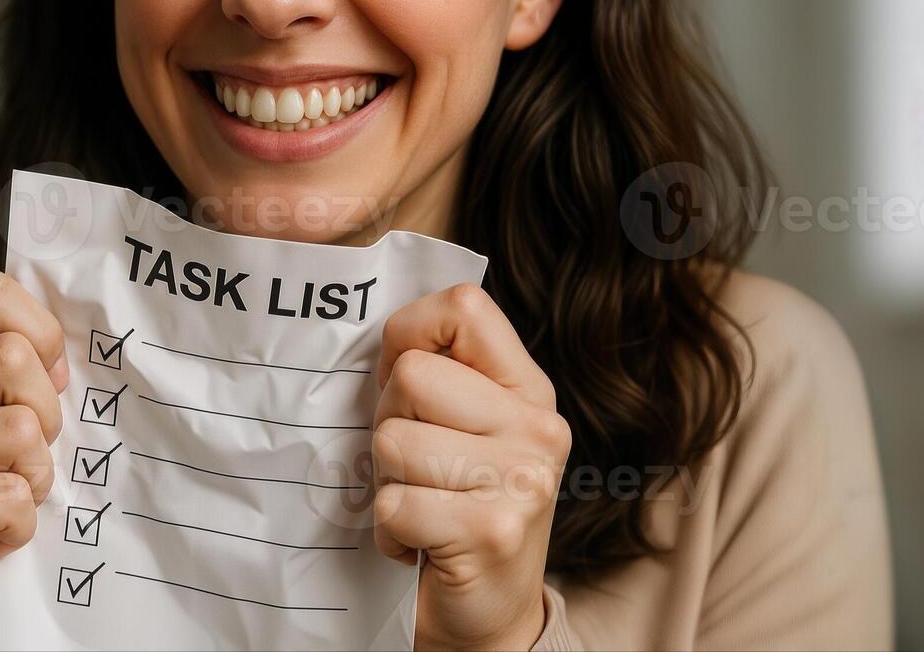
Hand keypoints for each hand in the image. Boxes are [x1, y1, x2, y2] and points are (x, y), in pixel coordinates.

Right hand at [0, 270, 67, 650]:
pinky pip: (9, 495)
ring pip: (20, 430)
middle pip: (14, 359)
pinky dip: (20, 522)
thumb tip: (66, 357)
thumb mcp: (24, 414)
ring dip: (35, 475)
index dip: (39, 334)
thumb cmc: (4, 486)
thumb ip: (36, 370)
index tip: (48, 380)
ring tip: (11, 494)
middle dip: (46, 414)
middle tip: (28, 454)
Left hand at [372, 283, 569, 650]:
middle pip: (411, 375)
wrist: (491, 614)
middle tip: (415, 465)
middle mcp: (537, 428)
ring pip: (393, 440)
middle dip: (389, 422)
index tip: (402, 375)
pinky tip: (420, 543)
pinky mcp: (491, 533)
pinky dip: (389, 530)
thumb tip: (386, 338)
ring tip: (422, 505)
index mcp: (527, 390)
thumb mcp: (461, 427)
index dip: (410, 331)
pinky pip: (393, 502)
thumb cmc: (455, 505)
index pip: (464, 308)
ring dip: (388, 481)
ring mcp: (520, 481)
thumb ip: (438, 374)